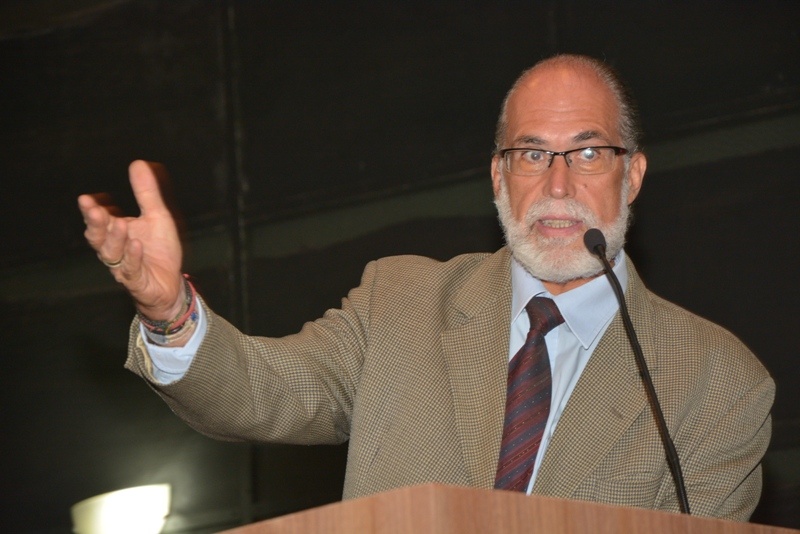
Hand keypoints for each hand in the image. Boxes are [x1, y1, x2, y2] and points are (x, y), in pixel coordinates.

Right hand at [78, 160, 184, 320]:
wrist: (170, 284)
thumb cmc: (159, 250)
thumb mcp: (157, 217)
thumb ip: (146, 193)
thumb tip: (137, 163)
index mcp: (116, 232)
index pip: (99, 219)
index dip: (92, 210)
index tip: (87, 198)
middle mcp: (115, 249)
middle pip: (98, 236)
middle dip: (95, 222)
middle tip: (92, 208)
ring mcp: (124, 267)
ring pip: (111, 254)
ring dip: (114, 239)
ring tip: (120, 224)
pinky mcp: (137, 282)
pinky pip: (131, 271)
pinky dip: (132, 257)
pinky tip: (136, 244)